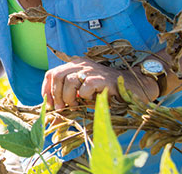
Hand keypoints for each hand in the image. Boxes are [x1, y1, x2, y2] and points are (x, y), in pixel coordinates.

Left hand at [41, 58, 158, 109]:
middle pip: (57, 75)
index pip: (52, 73)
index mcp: (75, 65)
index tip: (49, 104)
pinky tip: (92, 100)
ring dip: (69, 97)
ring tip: (76, 105)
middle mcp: (81, 64)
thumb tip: (53, 116)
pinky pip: (85, 88)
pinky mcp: (102, 79)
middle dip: (56, 95)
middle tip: (61, 108)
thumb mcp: (85, 92)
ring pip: (69, 81)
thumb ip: (70, 98)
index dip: (47, 89)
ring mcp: (92, 70)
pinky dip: (85, 97)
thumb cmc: (107, 91)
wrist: (134, 86)